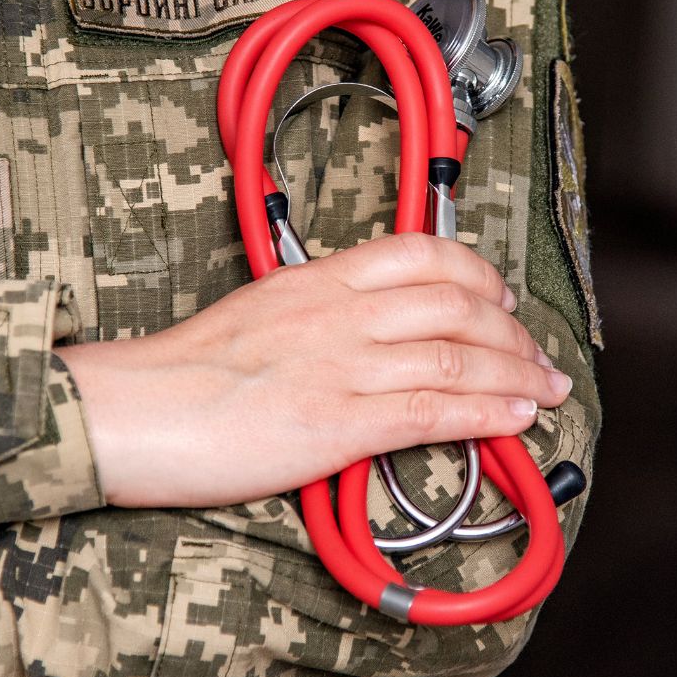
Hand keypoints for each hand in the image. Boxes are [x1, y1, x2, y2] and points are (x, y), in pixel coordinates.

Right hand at [57, 234, 571, 507]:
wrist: (129, 410)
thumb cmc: (181, 369)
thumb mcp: (257, 314)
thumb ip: (315, 314)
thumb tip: (361, 334)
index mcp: (317, 279)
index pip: (421, 254)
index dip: (479, 274)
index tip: (502, 298)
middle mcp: (338, 312)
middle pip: (455, 304)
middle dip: (513, 331)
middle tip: (537, 354)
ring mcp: (341, 365)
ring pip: (455, 355)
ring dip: (516, 374)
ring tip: (547, 390)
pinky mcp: (337, 422)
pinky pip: (431, 410)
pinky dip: (485, 412)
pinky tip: (516, 418)